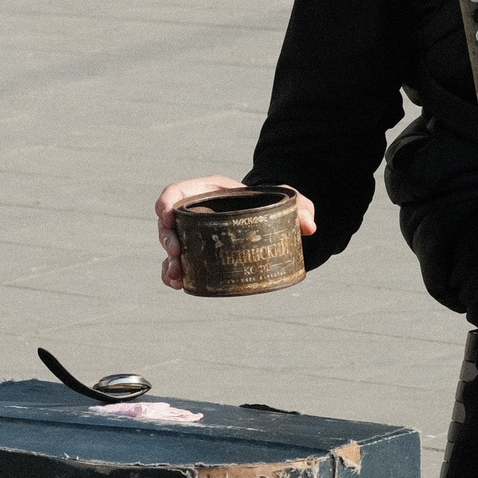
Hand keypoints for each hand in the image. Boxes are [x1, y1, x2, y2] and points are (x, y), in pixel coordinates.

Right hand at [154, 176, 316, 289]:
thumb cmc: (270, 204)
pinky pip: (179, 265)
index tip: (167, 215)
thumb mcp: (284, 200)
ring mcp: (193, 236)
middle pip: (169, 223)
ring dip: (169, 262)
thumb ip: (300, 206)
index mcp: (208, 192)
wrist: (267, 221)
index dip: (167, 202)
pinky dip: (174, 275)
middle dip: (168, 238)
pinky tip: (179, 284)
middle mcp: (195, 213)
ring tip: (177, 276)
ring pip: (172, 247)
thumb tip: (310, 227)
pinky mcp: (198, 256)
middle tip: (177, 252)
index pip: (177, 192)